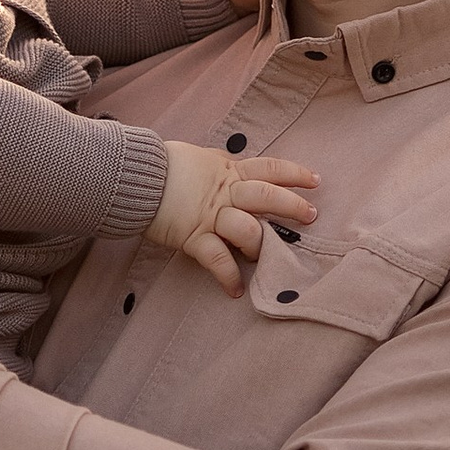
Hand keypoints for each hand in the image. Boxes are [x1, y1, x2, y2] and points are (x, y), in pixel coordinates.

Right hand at [148, 137, 318, 291]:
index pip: (269, 169)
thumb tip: (236, 168)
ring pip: (247, 229)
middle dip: (291, 206)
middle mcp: (225, 192)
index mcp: (228, 171)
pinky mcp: (194, 236)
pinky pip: (217, 259)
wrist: (134, 178)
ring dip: (259, 245)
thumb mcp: (200, 159)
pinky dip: (228, 276)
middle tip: (310, 216)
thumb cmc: (165, 166)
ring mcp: (211, 216)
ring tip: (263, 257)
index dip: (294, 173)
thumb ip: (221, 168)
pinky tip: (235, 290)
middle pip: (266, 197)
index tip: (315, 180)